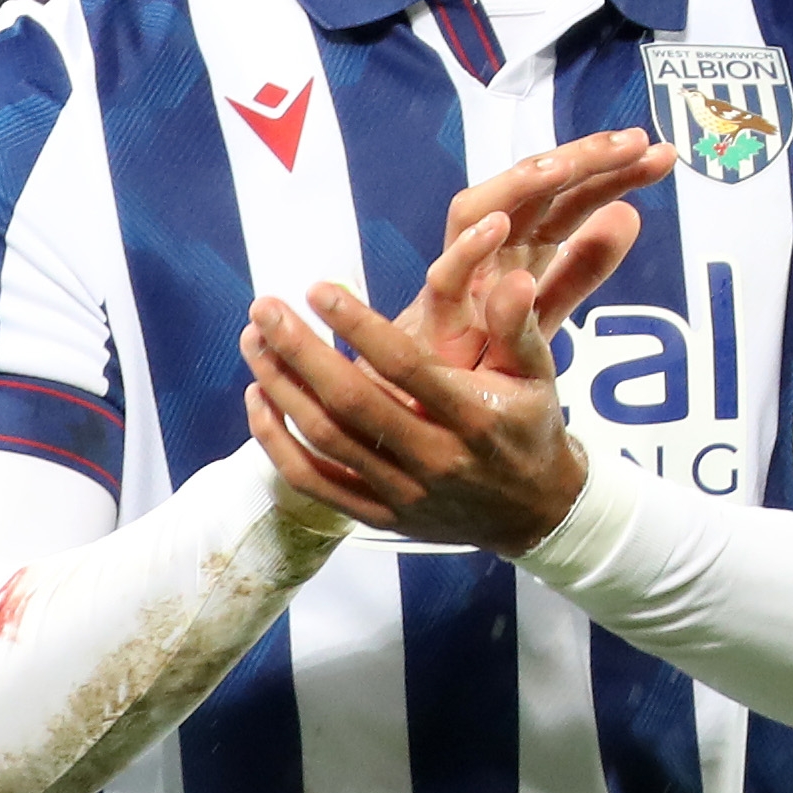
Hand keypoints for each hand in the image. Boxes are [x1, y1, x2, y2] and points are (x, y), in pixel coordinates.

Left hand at [241, 276, 587, 553]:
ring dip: (282, 389)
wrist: (536, 514)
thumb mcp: (539, 374)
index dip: (356, 326)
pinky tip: (259, 401)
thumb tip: (512, 276)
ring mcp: (403, 493)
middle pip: (351, 402)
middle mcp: (434, 458)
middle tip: (265, 309)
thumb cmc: (529, 430)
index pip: (404, 366)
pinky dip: (279, 444)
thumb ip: (518, 324)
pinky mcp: (380, 516)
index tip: (317, 289)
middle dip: (300, 352)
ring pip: (326, 440)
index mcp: (472, 417)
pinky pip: (316, 483)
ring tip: (254, 343)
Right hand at [398, 128, 676, 376]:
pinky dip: (466, 249)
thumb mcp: (543, 312)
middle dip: (578, 160)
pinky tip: (498, 226)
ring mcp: (456, 283)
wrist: (429, 425)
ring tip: (563, 166)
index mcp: (517, 249)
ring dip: (518, 185)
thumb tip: (631, 215)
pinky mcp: (428, 323)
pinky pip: (442, 279)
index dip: (611, 172)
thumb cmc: (477, 363)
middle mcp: (486, 254)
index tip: (662, 155)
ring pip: (478, 211)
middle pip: (529, 190)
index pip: (567, 197)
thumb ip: (581, 269)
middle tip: (633, 142)